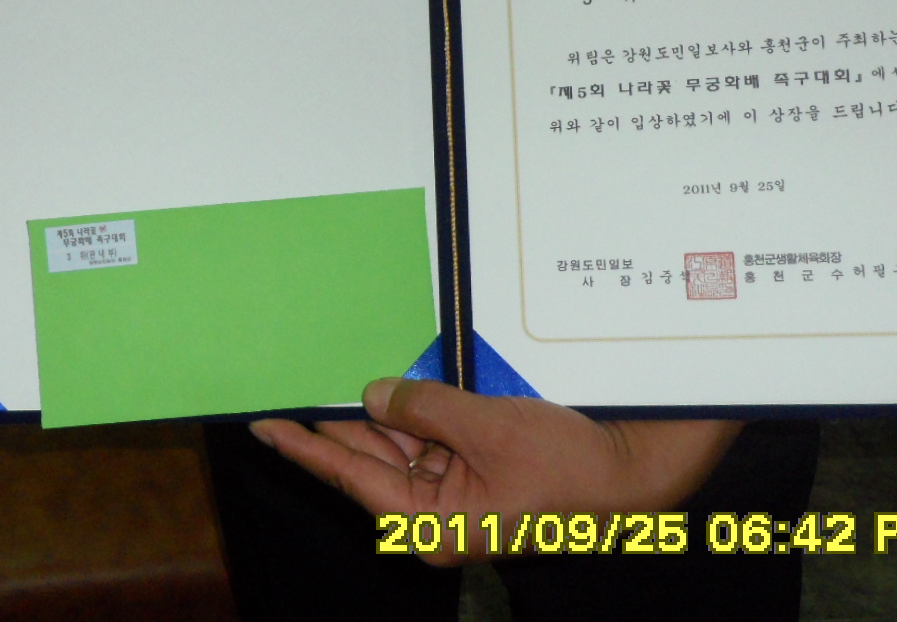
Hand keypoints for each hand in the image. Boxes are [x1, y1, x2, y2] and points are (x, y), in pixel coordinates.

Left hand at [250, 377, 741, 565]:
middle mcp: (434, 516)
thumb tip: (375, 394)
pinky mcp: (476, 476)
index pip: (348, 475)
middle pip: (370, 458)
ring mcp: (456, 496)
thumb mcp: (489, 427)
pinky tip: (399, 381)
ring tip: (345, 372)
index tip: (262, 425)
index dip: (303, 446)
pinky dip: (419, 411)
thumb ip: (425, 408)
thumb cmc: (569, 470)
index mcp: (429, 524)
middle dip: (341, 419)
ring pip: (401, 444)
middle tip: (299, 382)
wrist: (634, 479)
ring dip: (385, 409)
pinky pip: (433, 440)